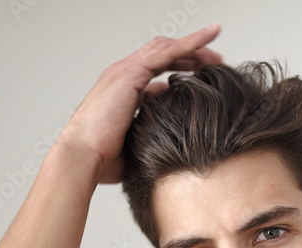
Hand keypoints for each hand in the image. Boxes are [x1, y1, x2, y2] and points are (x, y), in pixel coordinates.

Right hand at [55, 24, 223, 184]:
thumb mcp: (136, 139)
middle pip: (162, 53)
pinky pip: (168, 51)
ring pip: (166, 48)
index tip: (201, 73)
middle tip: (216, 61)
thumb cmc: (103, 158)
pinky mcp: (132, 74)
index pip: (154, 67)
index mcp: (122, 88)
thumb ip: (151, 127)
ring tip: (218, 53)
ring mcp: (125, 71)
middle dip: (190, 54)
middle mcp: (123, 74)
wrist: (83, 158)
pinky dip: (192, 41)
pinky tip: (210, 36)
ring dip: (195, 46)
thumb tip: (170, 125)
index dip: (179, 65)